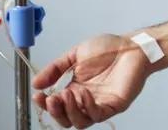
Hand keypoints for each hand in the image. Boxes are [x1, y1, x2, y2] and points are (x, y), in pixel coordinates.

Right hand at [31, 33, 152, 128]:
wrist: (132, 45)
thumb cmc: (108, 48)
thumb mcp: (75, 55)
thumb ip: (55, 69)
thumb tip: (35, 84)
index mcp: (76, 90)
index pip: (57, 106)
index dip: (45, 104)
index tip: (38, 95)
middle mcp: (87, 100)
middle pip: (66, 119)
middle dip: (55, 112)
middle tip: (51, 98)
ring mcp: (101, 104)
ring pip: (80, 122)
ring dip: (69, 111)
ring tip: (66, 95)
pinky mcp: (115, 105)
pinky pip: (98, 115)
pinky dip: (87, 107)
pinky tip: (83, 93)